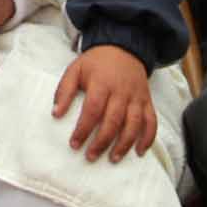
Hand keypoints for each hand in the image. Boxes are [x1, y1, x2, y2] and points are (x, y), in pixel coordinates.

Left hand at [53, 44, 154, 162]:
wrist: (124, 47)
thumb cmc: (96, 62)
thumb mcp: (75, 69)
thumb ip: (64, 90)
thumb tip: (55, 113)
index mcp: (102, 82)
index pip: (93, 109)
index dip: (84, 128)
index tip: (74, 144)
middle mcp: (121, 91)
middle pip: (113, 120)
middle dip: (102, 141)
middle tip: (90, 156)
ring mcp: (136, 97)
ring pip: (134, 124)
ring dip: (124, 144)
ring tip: (113, 158)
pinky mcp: (147, 101)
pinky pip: (151, 121)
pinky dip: (148, 138)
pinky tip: (139, 152)